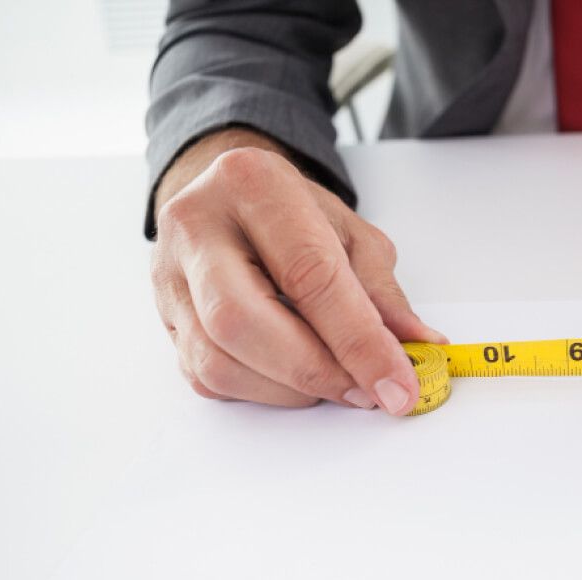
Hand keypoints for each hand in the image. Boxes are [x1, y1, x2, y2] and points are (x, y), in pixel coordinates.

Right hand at [151, 129, 444, 413]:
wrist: (226, 197)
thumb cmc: (291, 213)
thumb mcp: (349, 233)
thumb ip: (382, 293)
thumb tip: (419, 345)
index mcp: (253, 184)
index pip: (309, 275)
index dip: (359, 340)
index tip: (398, 384)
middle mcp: (196, 226)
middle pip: (243, 321)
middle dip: (315, 370)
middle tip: (366, 393)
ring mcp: (168, 275)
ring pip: (217, 360)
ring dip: (289, 389)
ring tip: (337, 384)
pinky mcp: (163, 318)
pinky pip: (206, 377)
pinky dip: (261, 391)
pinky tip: (296, 379)